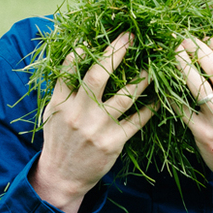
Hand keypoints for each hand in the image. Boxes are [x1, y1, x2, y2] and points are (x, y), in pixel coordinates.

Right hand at [32, 32, 154, 212]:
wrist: (62, 176)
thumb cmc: (59, 140)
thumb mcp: (53, 112)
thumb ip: (63, 88)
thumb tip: (75, 58)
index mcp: (61, 102)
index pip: (68, 69)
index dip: (80, 51)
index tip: (93, 36)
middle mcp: (78, 112)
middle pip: (97, 75)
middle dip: (116, 52)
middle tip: (130, 35)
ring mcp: (97, 128)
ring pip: (124, 97)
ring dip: (141, 79)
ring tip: (154, 66)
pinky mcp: (113, 143)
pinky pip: (136, 121)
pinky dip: (149, 109)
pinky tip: (159, 99)